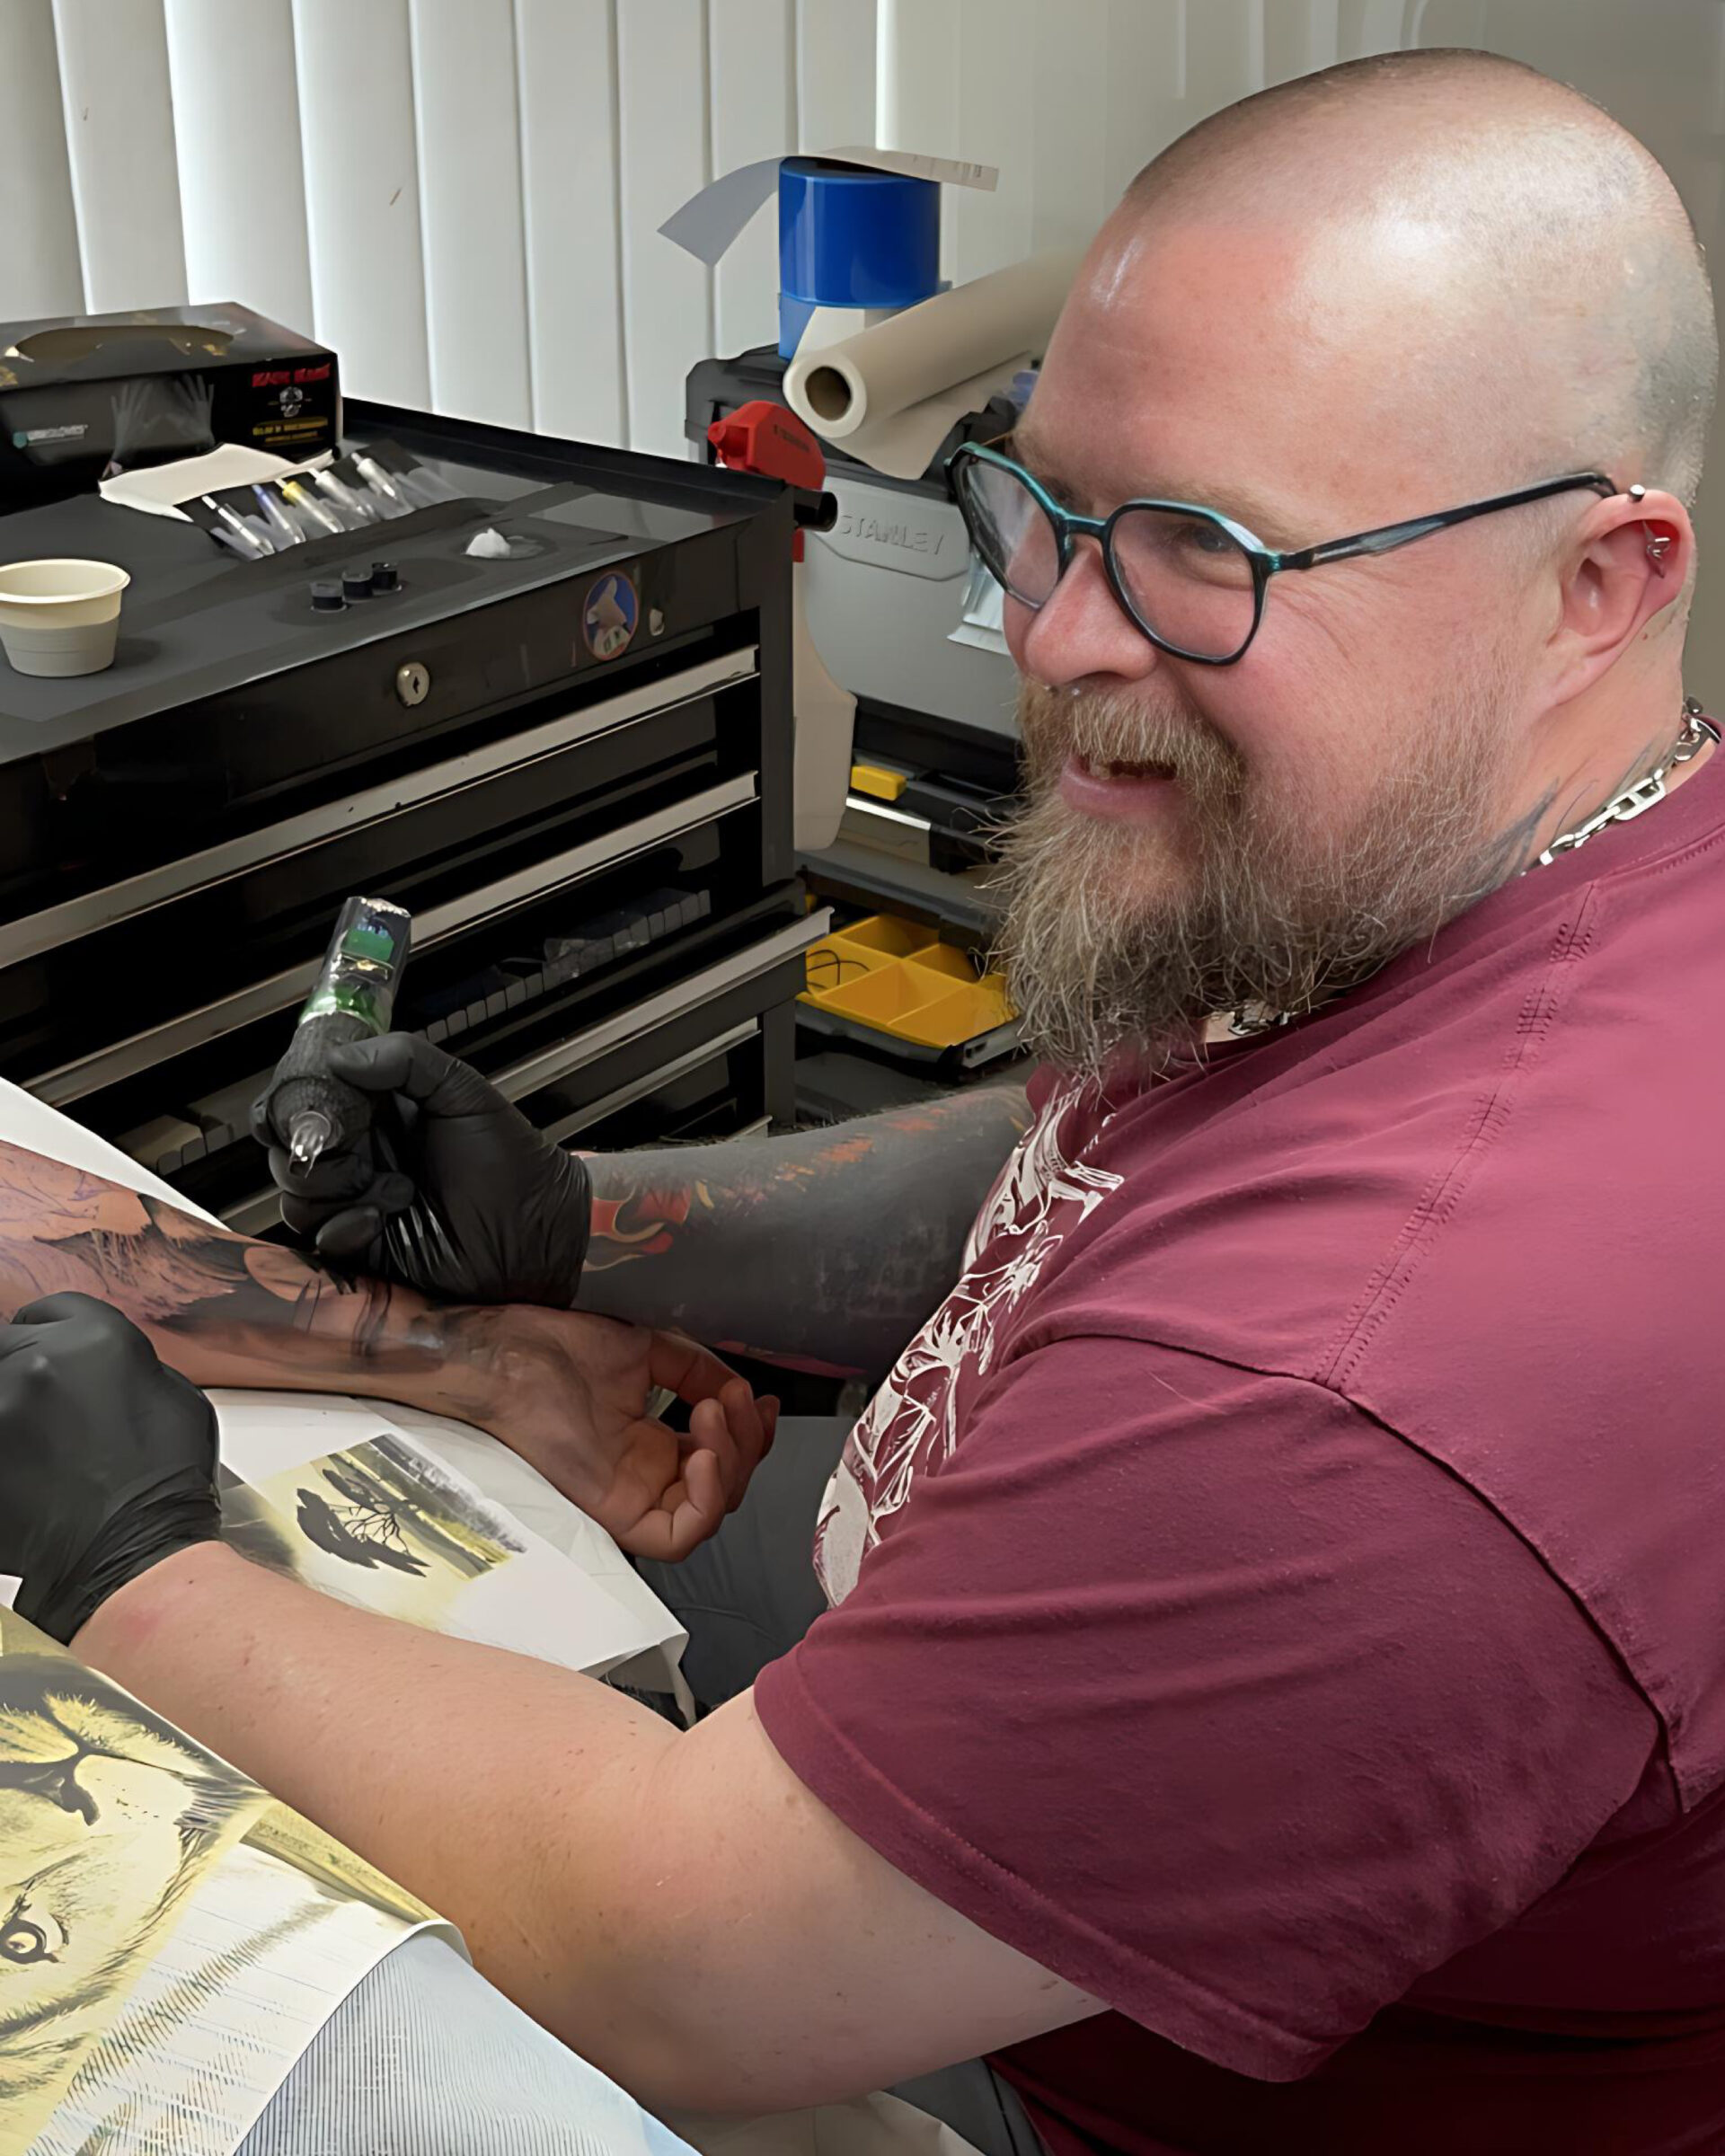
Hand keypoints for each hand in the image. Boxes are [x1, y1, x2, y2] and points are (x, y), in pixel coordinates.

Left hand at [0, 1293, 220, 1641]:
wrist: (135, 1554)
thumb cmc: (165, 1482)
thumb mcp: (176, 1397)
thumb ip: (128, 1367)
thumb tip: (101, 1370)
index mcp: (97, 1336)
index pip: (51, 1308)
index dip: (50, 1331)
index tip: (47, 1349)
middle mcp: (39, 1360)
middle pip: (6, 1343)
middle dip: (20, 1367)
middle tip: (40, 1407)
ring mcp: (0, 1406)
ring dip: (10, 1407)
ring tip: (32, 1444)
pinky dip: (5, 1451)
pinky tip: (24, 1473)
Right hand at [253, 1034, 591, 1307]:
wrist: (540, 1229)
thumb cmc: (512, 1160)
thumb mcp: (463, 1092)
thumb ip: (406, 1059)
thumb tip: (339, 1057)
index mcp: (374, 1113)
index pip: (304, 1103)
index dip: (288, 1104)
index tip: (300, 1104)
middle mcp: (359, 1156)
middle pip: (289, 1149)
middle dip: (310, 1148)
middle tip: (353, 1147)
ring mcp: (357, 1203)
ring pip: (297, 1195)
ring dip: (336, 1187)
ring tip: (394, 1187)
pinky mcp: (364, 1247)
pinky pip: (322, 1238)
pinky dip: (345, 1226)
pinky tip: (382, 1217)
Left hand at [452, 1304, 777, 1560]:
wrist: (507, 1354)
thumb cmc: (556, 1348)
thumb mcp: (647, 1351)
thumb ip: (698, 1370)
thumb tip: (739, 1390)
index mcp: (652, 1445)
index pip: (722, 1460)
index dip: (751, 1437)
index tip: (758, 1402)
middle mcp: (645, 1477)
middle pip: (725, 1488)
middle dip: (747, 1445)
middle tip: (733, 1402)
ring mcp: (630, 1499)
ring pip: (709, 1516)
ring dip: (731, 1466)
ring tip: (714, 1417)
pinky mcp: (614, 1513)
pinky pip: (676, 1538)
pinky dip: (705, 1502)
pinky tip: (705, 1457)